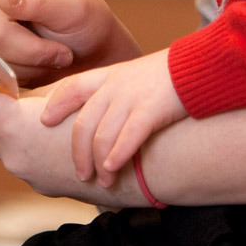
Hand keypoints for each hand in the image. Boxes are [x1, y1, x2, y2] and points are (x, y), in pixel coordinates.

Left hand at [0, 57, 140, 205]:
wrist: (140, 164)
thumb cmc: (110, 119)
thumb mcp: (70, 92)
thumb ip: (35, 92)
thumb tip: (14, 89)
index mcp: (15, 128)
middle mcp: (14, 156)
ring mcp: (28, 174)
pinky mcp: (43, 184)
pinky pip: (19, 155)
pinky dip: (16, 138)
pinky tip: (28, 125)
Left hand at [41, 49, 186, 184]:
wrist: (202, 65)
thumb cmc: (171, 75)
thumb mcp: (134, 76)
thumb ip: (115, 92)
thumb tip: (102, 117)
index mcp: (109, 76)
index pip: (72, 87)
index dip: (55, 104)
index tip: (44, 121)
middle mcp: (115, 86)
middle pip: (83, 122)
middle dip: (78, 152)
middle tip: (81, 174)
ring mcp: (131, 97)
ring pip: (102, 134)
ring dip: (99, 162)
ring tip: (104, 181)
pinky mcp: (151, 109)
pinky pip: (127, 136)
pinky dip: (117, 155)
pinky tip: (114, 168)